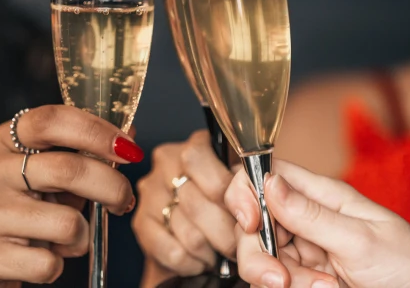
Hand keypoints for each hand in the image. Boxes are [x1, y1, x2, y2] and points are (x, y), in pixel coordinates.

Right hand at [0, 105, 140, 287]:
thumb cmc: (20, 207)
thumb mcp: (44, 173)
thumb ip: (83, 154)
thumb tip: (130, 134)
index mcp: (3, 141)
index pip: (51, 120)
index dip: (97, 131)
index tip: (129, 149)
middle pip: (68, 170)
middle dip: (112, 186)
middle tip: (125, 200)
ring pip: (66, 223)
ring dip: (82, 236)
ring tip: (68, 238)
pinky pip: (49, 264)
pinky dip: (59, 265)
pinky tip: (44, 257)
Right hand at [133, 130, 236, 281]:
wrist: (191, 228)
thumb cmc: (221, 201)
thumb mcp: (237, 182)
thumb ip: (246, 183)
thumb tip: (268, 190)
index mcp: (195, 146)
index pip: (204, 162)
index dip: (229, 194)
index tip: (250, 219)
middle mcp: (167, 162)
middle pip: (198, 204)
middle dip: (226, 234)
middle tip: (241, 248)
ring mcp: (150, 192)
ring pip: (188, 233)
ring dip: (210, 251)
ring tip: (220, 254)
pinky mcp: (141, 222)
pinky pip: (172, 251)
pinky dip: (192, 262)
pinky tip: (201, 260)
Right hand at [225, 160, 409, 287]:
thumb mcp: (360, 239)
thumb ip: (310, 213)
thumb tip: (268, 182)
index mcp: (321, 196)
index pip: (265, 176)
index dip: (245, 193)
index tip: (250, 220)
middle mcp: (307, 220)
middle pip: (253, 224)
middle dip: (258, 253)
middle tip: (280, 278)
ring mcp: (306, 253)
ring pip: (261, 259)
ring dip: (281, 280)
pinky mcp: (306, 280)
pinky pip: (276, 283)